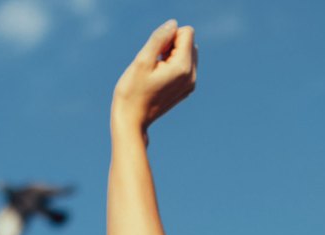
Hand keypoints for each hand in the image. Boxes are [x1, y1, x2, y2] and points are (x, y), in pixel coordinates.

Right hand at [111, 20, 196, 134]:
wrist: (133, 120)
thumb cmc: (132, 91)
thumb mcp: (142, 60)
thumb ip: (159, 39)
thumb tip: (173, 24)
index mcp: (183, 67)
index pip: (187, 33)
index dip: (168, 36)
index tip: (156, 52)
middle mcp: (192, 76)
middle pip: (189, 42)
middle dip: (172, 45)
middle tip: (155, 62)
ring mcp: (190, 85)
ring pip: (188, 53)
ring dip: (172, 55)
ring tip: (156, 70)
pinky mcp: (186, 90)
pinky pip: (185, 66)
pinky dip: (173, 65)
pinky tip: (159, 78)